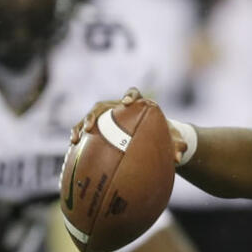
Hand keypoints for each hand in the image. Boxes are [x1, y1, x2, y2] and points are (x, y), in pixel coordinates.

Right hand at [70, 88, 189, 163]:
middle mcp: (119, 108)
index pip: (134, 93)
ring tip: (77, 138)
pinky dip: (78, 134)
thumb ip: (177, 145)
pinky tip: (72, 146)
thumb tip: (179, 158)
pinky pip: (85, 129)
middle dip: (96, 113)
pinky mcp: (98, 127)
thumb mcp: (171, 140)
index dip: (130, 95)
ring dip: (82, 124)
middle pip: (104, 105)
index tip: (127, 103)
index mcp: (138, 105)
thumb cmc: (162, 135)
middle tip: (92, 125)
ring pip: (91, 116)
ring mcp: (107, 116)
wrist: (151, 138)